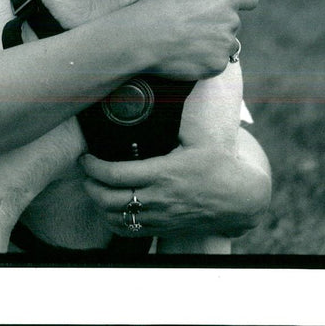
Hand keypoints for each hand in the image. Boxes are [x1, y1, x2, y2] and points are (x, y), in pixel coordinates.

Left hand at [79, 129, 271, 239]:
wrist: (238, 199)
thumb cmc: (219, 162)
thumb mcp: (200, 137)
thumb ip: (176, 119)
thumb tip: (158, 93)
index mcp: (164, 173)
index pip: (114, 174)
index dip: (92, 166)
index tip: (85, 156)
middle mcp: (159, 198)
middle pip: (108, 199)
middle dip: (90, 184)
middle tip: (86, 169)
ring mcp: (160, 217)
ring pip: (116, 218)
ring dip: (98, 203)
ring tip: (94, 185)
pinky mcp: (163, 228)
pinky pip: (129, 231)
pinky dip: (113, 219)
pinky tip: (110, 205)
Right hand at [129, 0, 257, 81]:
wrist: (144, 37)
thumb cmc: (163, 0)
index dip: (238, 0)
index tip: (219, 5)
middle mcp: (232, 22)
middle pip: (233, 22)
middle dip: (218, 21)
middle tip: (189, 20)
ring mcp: (225, 46)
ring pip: (226, 43)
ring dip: (213, 41)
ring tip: (186, 37)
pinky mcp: (217, 65)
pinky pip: (217, 61)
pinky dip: (205, 58)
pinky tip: (185, 52)